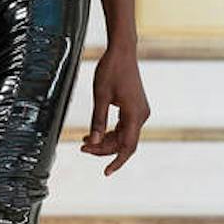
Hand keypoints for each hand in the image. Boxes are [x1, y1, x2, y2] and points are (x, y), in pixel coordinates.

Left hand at [80, 40, 149, 175]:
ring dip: (105, 140)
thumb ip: (97, 121)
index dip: (116, 161)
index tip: (106, 172)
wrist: (123, 51)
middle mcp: (141, 115)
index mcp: (134, 114)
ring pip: (123, 135)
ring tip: (84, 141)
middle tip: (82, 147)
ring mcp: (140, 111)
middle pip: (124, 142)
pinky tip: (94, 133)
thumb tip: (92, 142)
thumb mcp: (100, 96)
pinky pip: (124, 127)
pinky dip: (110, 132)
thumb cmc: (111, 70)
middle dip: (103, 148)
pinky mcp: (136, 107)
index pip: (128, 146)